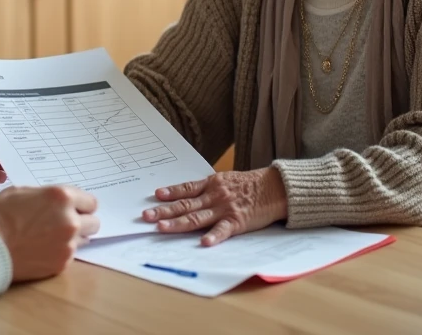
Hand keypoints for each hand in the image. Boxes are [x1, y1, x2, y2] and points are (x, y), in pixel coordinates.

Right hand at [0, 186, 99, 281]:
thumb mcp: (21, 191)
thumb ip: (45, 195)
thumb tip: (54, 202)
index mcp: (62, 197)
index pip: (91, 202)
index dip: (81, 205)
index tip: (74, 209)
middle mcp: (70, 221)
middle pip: (94, 222)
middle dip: (82, 221)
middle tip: (64, 223)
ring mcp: (68, 245)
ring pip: (84, 240)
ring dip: (73, 238)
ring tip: (50, 237)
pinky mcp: (61, 264)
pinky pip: (70, 256)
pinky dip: (60, 252)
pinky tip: (42, 249)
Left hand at [142, 168, 287, 245]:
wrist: (275, 188)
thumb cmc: (249, 185)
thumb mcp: (226, 180)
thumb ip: (207, 188)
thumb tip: (186, 194)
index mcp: (211, 184)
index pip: (186, 189)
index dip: (170, 193)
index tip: (154, 196)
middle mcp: (214, 196)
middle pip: (185, 204)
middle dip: (164, 211)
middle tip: (146, 217)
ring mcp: (225, 209)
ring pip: (197, 218)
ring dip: (178, 223)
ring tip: (162, 228)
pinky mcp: (237, 221)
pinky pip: (223, 230)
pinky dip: (213, 236)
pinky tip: (203, 243)